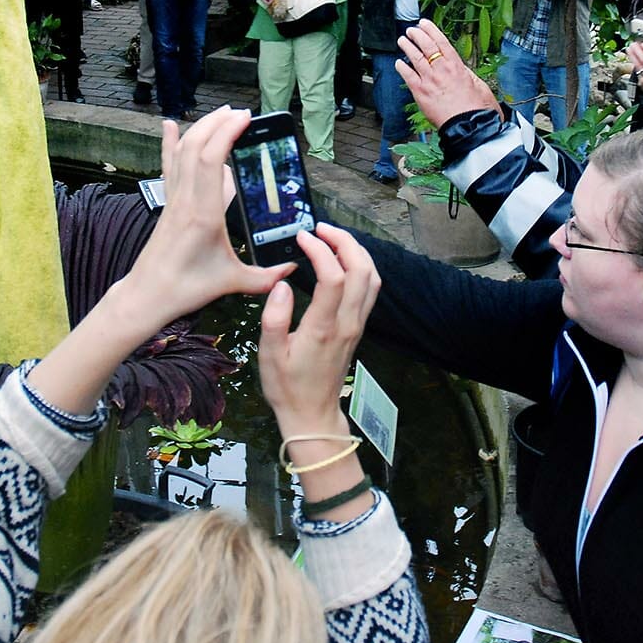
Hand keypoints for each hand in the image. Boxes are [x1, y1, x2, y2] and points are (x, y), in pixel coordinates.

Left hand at [116, 107, 293, 328]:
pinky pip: (168, 165)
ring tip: (220, 114)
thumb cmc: (187, 288)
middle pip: (197, 146)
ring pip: (182, 152)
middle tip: (240, 112)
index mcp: (203, 214)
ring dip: (200, 128)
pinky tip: (169, 125)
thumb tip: (294, 268)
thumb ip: (266, 277)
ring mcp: (174, 199)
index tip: (245, 118)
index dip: (227, 133)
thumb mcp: (233, 283)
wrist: (148, 295)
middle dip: (217, 123)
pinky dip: (169, 143)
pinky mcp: (167, 203)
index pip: (212, 160)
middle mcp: (186, 200)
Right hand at [258, 225, 378, 437]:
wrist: (313, 414)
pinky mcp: (358, 327)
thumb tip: (282, 285)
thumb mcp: (269, 355)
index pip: (333, 277)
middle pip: (362, 270)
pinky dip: (361, 266)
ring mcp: (357, 325)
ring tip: (332, 238)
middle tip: (320, 228)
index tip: (301, 237)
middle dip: (345, 241)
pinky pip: (370, 289)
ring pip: (372, 278)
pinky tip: (343, 260)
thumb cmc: (287, 386)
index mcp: (323, 328)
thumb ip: (275, 318)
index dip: (320, 250)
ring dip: (357, 251)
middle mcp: (347, 323)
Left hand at [395, 18, 498, 127]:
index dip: (431, 30)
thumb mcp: (480, 86)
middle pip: (426, 46)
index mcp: (457, 66)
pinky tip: (398, 63)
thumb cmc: (478, 110)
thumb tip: (464, 71)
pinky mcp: (421, 93)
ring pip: (415, 58)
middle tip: (412, 30)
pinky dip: (402, 68)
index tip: (425, 24)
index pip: (441, 42)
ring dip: (407, 47)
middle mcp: (442, 70)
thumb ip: (469, 76)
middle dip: (417, 35)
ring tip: (403, 41)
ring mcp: (430, 80)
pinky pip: (408, 76)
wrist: (470, 126)